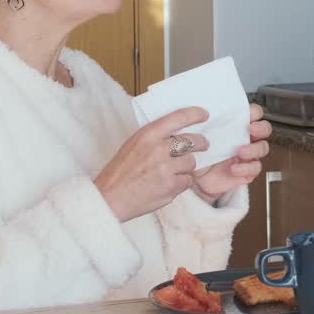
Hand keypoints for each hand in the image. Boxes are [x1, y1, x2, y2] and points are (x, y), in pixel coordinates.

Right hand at [95, 107, 210, 221]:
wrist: (109, 198)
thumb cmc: (120, 172)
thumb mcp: (133, 145)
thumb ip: (155, 138)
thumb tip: (179, 134)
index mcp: (147, 135)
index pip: (178, 117)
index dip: (195, 114)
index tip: (204, 114)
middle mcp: (158, 149)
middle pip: (193, 141)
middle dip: (201, 143)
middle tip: (203, 145)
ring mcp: (166, 168)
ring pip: (192, 162)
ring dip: (186, 167)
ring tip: (172, 172)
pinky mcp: (171, 186)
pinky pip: (188, 181)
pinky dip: (181, 183)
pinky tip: (168, 184)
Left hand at [192, 104, 272, 203]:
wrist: (194, 179)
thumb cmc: (197, 155)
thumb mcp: (199, 137)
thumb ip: (203, 125)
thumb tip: (198, 114)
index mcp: (236, 127)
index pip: (253, 114)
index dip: (255, 112)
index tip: (248, 114)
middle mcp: (245, 139)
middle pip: (265, 129)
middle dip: (261, 128)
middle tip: (251, 130)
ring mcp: (248, 156)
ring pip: (263, 148)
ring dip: (254, 149)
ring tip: (240, 152)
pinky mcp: (247, 171)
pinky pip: (255, 168)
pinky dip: (246, 168)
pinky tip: (234, 168)